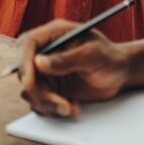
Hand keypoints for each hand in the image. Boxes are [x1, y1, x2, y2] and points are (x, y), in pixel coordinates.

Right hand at [16, 19, 131, 117]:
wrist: (120, 74)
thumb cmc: (110, 58)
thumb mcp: (92, 55)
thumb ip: (66, 59)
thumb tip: (39, 62)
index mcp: (54, 34)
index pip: (27, 44)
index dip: (23, 63)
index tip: (30, 84)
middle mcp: (46, 52)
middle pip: (25, 71)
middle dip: (38, 92)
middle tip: (60, 104)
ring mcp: (47, 71)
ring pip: (31, 90)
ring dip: (47, 104)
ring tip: (70, 107)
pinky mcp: (51, 88)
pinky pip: (40, 102)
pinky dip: (53, 110)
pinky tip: (73, 107)